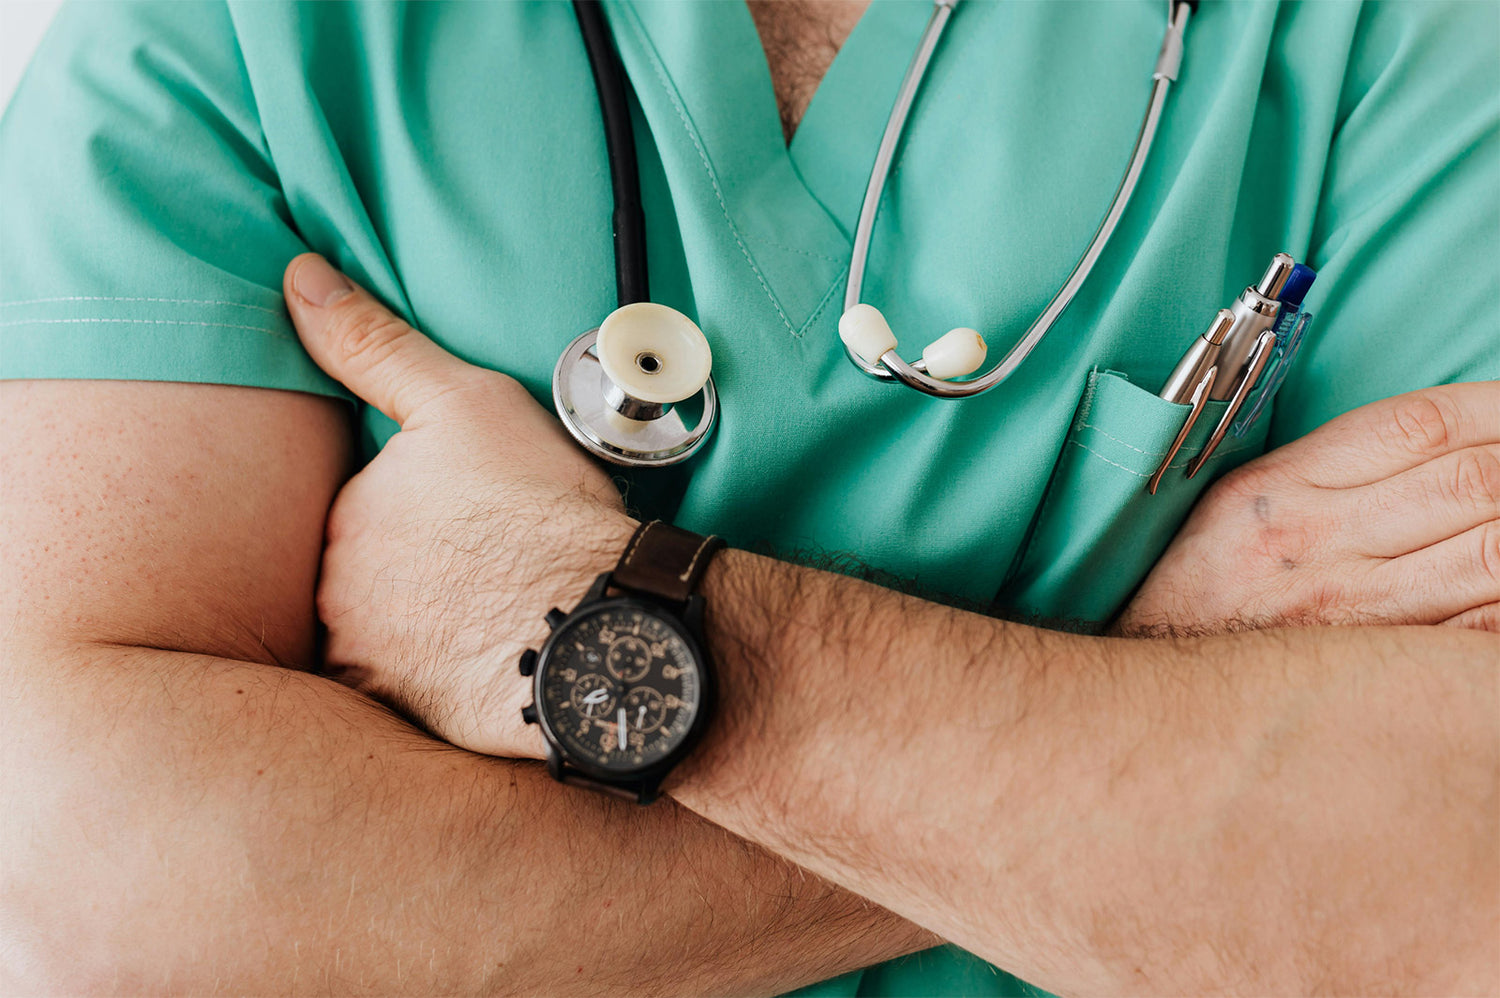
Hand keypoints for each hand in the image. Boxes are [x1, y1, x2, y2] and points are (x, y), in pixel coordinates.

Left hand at [283, 253, 636, 756]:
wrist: (600, 623)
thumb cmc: (542, 509)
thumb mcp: (463, 400)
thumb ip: (374, 345)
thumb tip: (300, 280)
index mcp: (347, 514)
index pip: (370, 506)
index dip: (431, 508)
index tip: (484, 515)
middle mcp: (337, 592)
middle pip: (371, 573)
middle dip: (421, 570)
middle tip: (494, 565)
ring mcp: (369, 660)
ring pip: (388, 634)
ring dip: (428, 626)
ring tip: (502, 613)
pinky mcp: (406, 717)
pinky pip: (410, 691)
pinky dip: (441, 677)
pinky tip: (490, 660)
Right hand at [1116, 381, 1499, 635]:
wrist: (1156, 702)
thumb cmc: (1198, 597)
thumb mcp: (1236, 507)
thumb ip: (1327, 468)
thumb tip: (1439, 445)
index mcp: (1279, 490)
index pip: (1420, 425)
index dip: (1498, 407)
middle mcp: (1318, 544)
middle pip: (1475, 481)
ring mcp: (1356, 615)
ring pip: (1497, 554)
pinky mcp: (1382, 672)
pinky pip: (1485, 631)